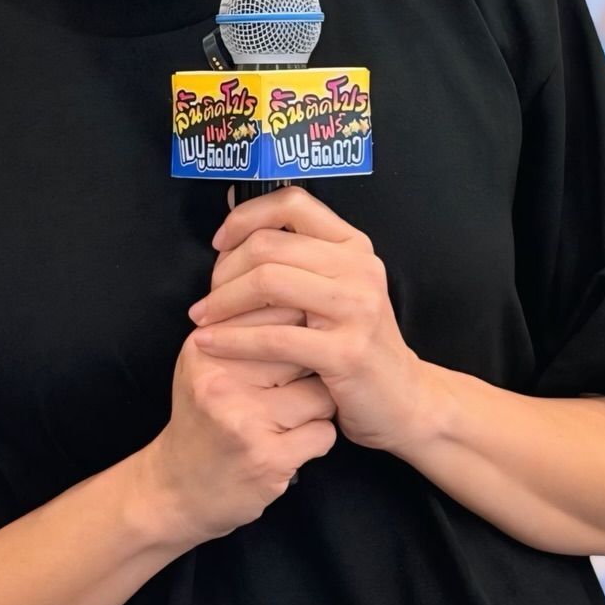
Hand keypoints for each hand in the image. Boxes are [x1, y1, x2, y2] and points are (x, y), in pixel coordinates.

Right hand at [138, 333, 336, 550]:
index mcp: (205, 348)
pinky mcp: (268, 458)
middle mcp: (221, 382)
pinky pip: (324, 433)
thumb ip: (244, 327)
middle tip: (292, 390)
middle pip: (306, 352)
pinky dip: (316, 441)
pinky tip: (290, 445)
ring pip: (322, 396)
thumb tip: (304, 295)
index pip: (279, 313)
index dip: (303, 329)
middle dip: (313, 369)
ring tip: (289, 421)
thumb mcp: (206, 363)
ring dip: (317, 410)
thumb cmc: (202, 418)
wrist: (175, 490)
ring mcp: (244, 421)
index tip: (300, 344)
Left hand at [188, 188, 434, 452]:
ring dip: (222, 302)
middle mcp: (360, 268)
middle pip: (269, 245)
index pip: (292, 203)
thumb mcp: (337, 291)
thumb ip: (297, 262)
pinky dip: (232, 339)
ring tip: (201, 319)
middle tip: (206, 297)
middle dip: (224, 270)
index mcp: (354, 247)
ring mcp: (357, 308)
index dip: (245, 217)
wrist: (402, 400)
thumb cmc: (355, 345)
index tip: (220, 243)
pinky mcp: (346, 352)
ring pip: (268, 281)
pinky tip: (210, 344)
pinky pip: (273, 337)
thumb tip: (234, 227)